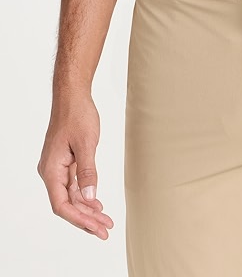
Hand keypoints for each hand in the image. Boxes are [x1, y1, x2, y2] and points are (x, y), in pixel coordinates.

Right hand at [37, 92, 113, 239]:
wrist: (72, 95)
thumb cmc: (77, 114)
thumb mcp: (86, 143)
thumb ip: (88, 172)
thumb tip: (89, 198)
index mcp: (51, 170)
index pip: (61, 205)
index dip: (79, 219)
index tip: (96, 227)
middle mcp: (51, 171)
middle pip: (67, 204)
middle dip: (86, 219)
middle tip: (105, 230)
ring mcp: (58, 167)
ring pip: (71, 196)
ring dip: (88, 209)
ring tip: (105, 220)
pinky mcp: (65, 162)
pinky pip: (74, 185)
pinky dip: (86, 195)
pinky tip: (97, 204)